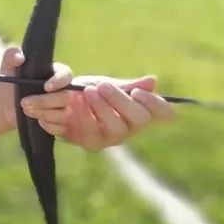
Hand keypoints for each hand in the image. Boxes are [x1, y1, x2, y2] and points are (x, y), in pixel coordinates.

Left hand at [0, 48, 72, 128]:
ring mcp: (62, 107)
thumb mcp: (7, 65)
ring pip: (64, 114)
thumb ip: (11, 54)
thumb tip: (20, 57)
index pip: (66, 75)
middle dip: (45, 101)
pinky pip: (61, 128)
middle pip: (65, 97)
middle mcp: (63, 90)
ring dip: (44, 114)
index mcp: (55, 73)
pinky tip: (36, 122)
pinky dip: (49, 126)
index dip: (59, 81)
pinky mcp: (59, 123)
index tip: (45, 87)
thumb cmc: (11, 80)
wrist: (5, 102)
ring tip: (25, 110)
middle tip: (24, 103)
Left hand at [22, 74, 174, 150]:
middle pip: (139, 119)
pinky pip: (89, 132)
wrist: (59, 103)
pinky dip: (81, 114)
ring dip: (100, 107)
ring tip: (85, 91)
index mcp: (139, 111)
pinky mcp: (89, 143)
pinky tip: (72, 103)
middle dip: (120, 100)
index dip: (155, 103)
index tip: (137, 92)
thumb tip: (153, 81)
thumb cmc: (90, 93)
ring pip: (114, 128)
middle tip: (101, 85)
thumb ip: (127, 85)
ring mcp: (110, 138)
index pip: (164, 113)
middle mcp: (129, 128)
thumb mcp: (107, 85)